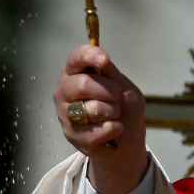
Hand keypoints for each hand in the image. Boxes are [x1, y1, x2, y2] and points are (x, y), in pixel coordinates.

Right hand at [53, 45, 147, 193]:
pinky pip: (100, 129)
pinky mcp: (72, 136)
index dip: (89, 56)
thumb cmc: (123, 106)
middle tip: (117, 95)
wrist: (128, 136)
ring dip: (113, 111)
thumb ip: (112, 75)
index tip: (105, 59)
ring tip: (114, 114)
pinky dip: (115, 129)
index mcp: (75, 73)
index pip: (76, 58)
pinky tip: (113, 129)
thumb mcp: (124, 87)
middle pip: (82, 84)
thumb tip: (103, 62)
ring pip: (93, 109)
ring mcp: (65, 114)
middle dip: (108, 90)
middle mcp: (64, 91)